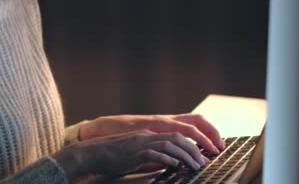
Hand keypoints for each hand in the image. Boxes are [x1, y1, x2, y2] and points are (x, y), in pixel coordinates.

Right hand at [53, 129, 209, 180]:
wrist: (93, 152)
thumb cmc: (113, 155)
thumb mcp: (136, 152)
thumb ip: (153, 155)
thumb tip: (172, 163)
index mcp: (149, 133)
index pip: (177, 132)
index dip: (194, 140)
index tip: (205, 151)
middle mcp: (147, 135)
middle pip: (178, 136)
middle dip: (195, 148)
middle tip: (205, 161)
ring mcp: (141, 142)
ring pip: (170, 143)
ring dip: (186, 155)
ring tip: (196, 166)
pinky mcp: (134, 152)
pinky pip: (155, 153)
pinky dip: (168, 159)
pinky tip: (175, 165)